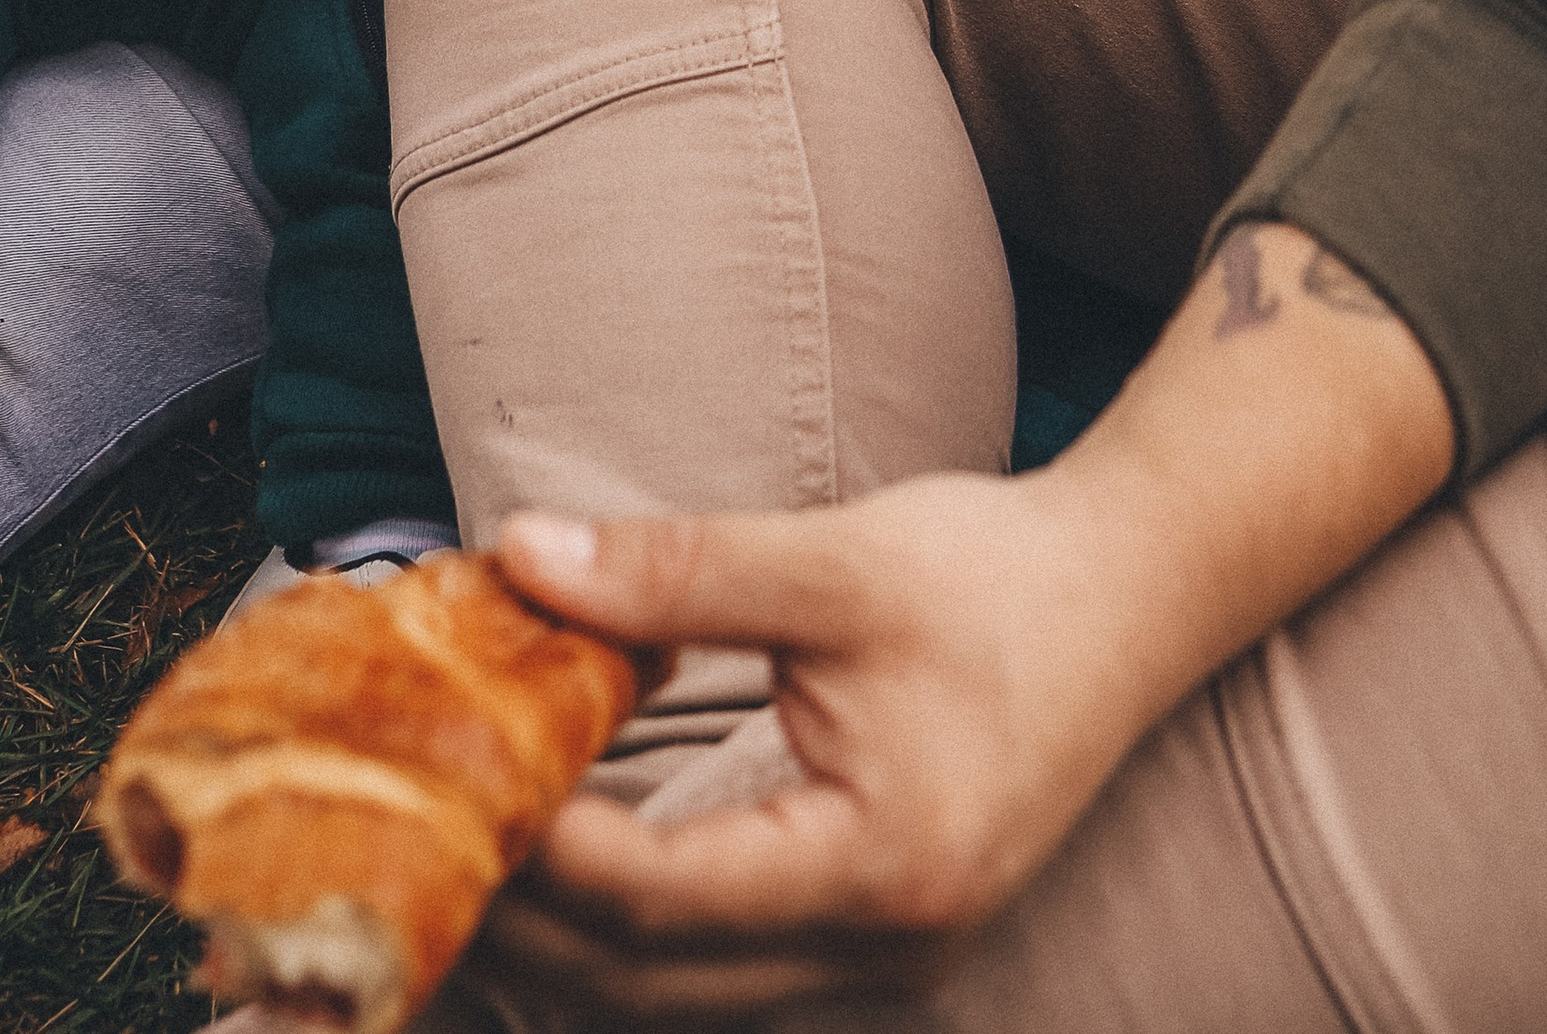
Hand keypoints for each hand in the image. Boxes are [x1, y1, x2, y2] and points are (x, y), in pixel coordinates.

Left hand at [481, 224, 1455, 1015]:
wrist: (1130, 595)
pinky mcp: (878, 943)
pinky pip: (723, 982)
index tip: (452, 785)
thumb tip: (518, 557)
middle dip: (527, 928)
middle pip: (657, 984)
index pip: (665, 898)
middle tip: (416, 849)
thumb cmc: (996, 573)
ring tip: (459, 878)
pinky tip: (563, 887)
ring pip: (682, 1003)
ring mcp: (888, 966)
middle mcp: (887, 951)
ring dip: (567, 954)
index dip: (545, 855)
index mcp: (881, 866)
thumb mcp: (835, 560)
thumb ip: (676, 572)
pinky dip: (631, 946)